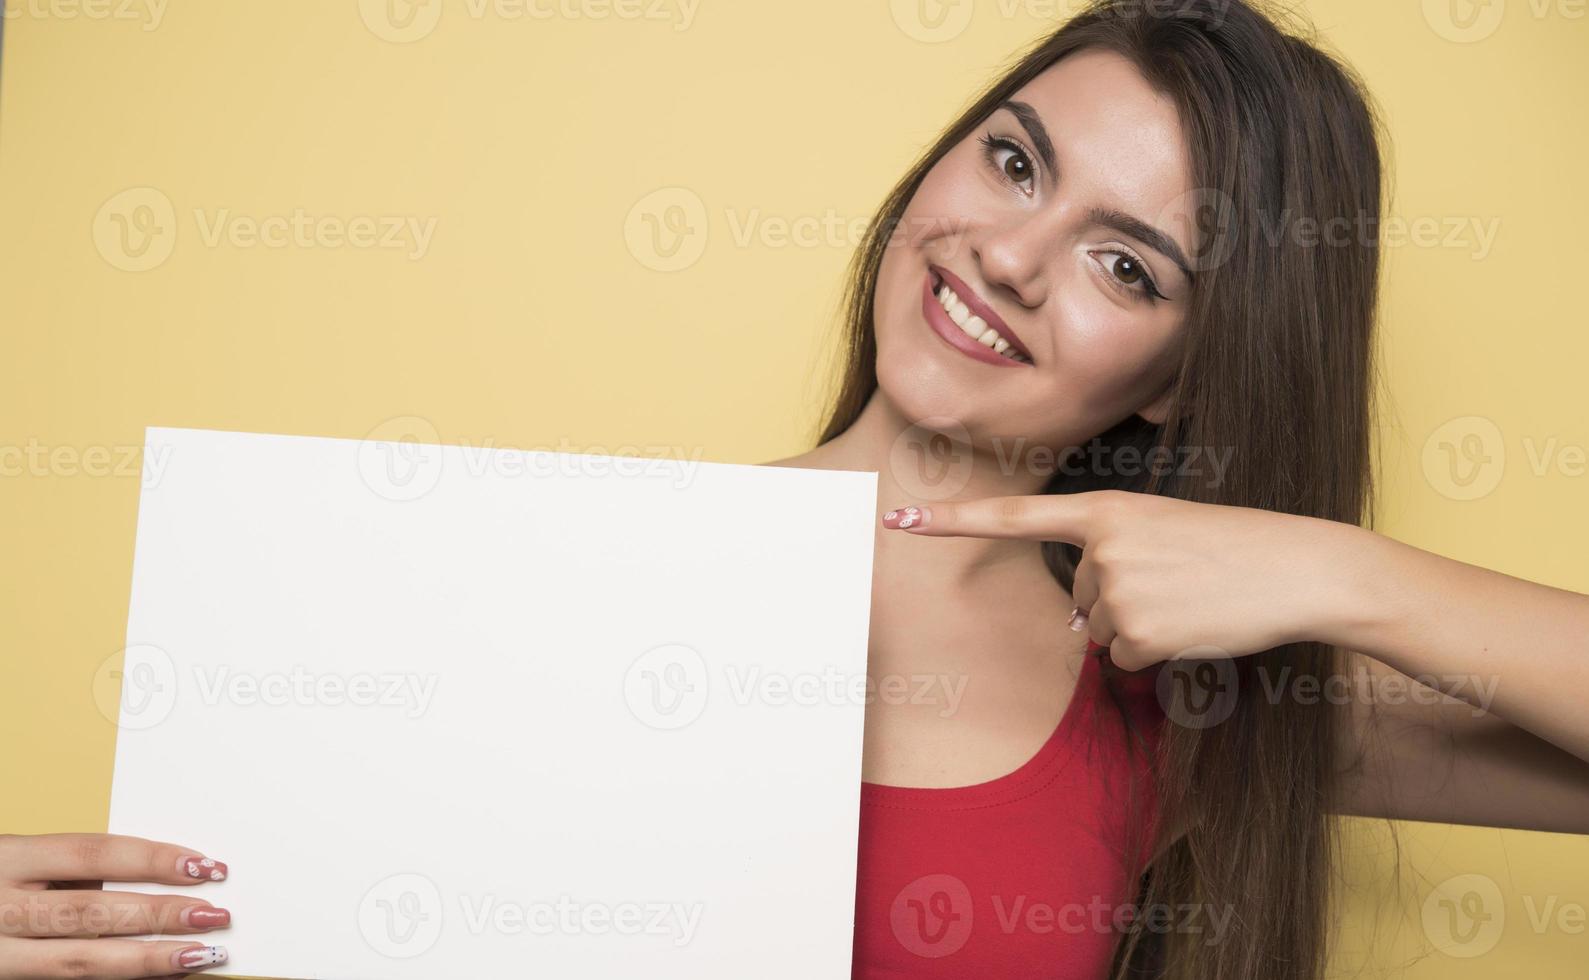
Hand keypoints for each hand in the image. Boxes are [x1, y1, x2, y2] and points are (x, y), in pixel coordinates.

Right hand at [0, 833, 230, 978]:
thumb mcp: (15, 860)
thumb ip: (67, 869)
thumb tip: (157, 872)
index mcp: (6, 859)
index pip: (94, 854)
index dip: (154, 860)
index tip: (206, 867)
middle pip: (91, 912)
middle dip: (160, 915)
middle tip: (217, 914)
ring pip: (78, 961)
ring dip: (146, 960)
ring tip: (200, 956)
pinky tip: (151, 979)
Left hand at [881, 489, 1366, 669]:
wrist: (1297, 567)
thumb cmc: (1236, 550)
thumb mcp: (1163, 533)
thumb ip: (1108, 562)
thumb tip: (1079, 629)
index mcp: (1107, 509)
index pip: (1016, 517)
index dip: (952, 522)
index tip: (898, 521)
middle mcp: (1101, 546)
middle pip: (1080, 599)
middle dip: (1123, 602)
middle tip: (1181, 583)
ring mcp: (1117, 589)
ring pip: (1101, 632)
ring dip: (1143, 628)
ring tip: (1194, 601)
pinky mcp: (1138, 631)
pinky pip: (1125, 659)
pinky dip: (1159, 655)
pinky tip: (1195, 627)